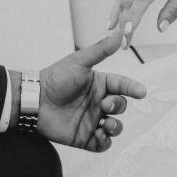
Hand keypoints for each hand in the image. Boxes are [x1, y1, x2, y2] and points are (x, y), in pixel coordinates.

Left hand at [37, 27, 146, 150]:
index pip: (122, 85)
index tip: (141, 92)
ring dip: (116, 126)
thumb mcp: (80, 61)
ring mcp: (92, 120)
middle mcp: (98, 102)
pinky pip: (103, 144)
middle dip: (119, 106)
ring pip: (115, 127)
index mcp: (99, 84)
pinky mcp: (84, 137)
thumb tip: (120, 32)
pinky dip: (105, 142)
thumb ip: (101, 49)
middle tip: (106, 105)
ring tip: (107, 123)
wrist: (35, 101)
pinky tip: (99, 135)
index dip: (132, 88)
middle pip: (120, 106)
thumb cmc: (56, 78)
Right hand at [108, 0, 176, 46]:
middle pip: (128, 2)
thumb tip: (161, 28)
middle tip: (123, 46)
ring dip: (118, 17)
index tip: (127, 34)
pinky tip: (113, 19)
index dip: (133, 18)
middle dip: (124, 25)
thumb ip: (173, 9)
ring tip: (114, 36)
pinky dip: (117, 6)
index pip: (141, 1)